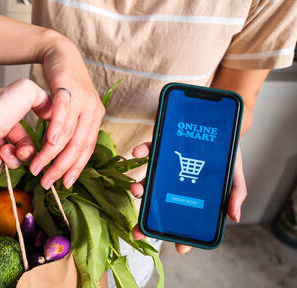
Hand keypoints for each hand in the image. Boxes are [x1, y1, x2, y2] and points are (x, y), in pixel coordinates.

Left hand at [0, 79, 51, 174]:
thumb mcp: (24, 92)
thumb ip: (40, 95)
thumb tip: (48, 104)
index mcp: (5, 116)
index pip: (24, 137)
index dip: (29, 147)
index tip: (27, 149)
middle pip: (15, 153)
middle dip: (16, 156)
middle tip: (8, 152)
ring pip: (1, 163)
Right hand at [26, 34, 104, 188]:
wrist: (60, 54)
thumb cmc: (63, 86)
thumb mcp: (69, 111)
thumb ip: (65, 129)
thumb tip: (53, 148)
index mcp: (95, 118)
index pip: (87, 149)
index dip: (76, 168)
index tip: (65, 184)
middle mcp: (93, 110)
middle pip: (78, 145)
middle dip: (61, 167)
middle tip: (46, 181)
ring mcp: (83, 98)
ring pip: (69, 132)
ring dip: (52, 153)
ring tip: (37, 166)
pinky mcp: (69, 87)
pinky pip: (63, 110)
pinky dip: (57, 128)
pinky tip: (50, 142)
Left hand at [129, 142, 246, 253]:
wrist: (216, 125)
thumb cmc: (225, 155)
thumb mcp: (233, 175)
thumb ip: (235, 194)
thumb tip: (234, 216)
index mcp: (189, 195)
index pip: (181, 218)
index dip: (179, 235)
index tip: (178, 247)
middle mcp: (172, 184)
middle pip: (157, 205)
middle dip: (145, 218)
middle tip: (138, 231)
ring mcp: (163, 167)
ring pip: (146, 181)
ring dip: (138, 187)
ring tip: (137, 190)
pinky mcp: (158, 146)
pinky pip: (146, 150)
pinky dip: (141, 151)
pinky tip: (137, 153)